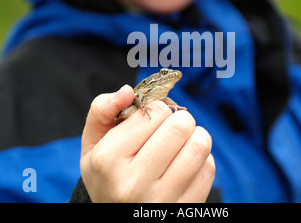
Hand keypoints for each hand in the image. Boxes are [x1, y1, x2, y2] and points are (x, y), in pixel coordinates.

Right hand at [80, 85, 214, 202]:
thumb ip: (102, 110)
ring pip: (199, 146)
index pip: (154, 111)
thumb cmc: (107, 174)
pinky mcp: (183, 209)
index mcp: (108, 160)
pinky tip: (186, 165)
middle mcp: (133, 183)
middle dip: (180, 119)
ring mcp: (160, 200)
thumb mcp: (93, 143)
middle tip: (172, 127)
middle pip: (180, 126)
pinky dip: (202, 160)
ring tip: (183, 142)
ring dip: (196, 136)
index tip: (152, 119)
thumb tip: (128, 91)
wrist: (115, 216)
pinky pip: (208, 169)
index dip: (158, 108)